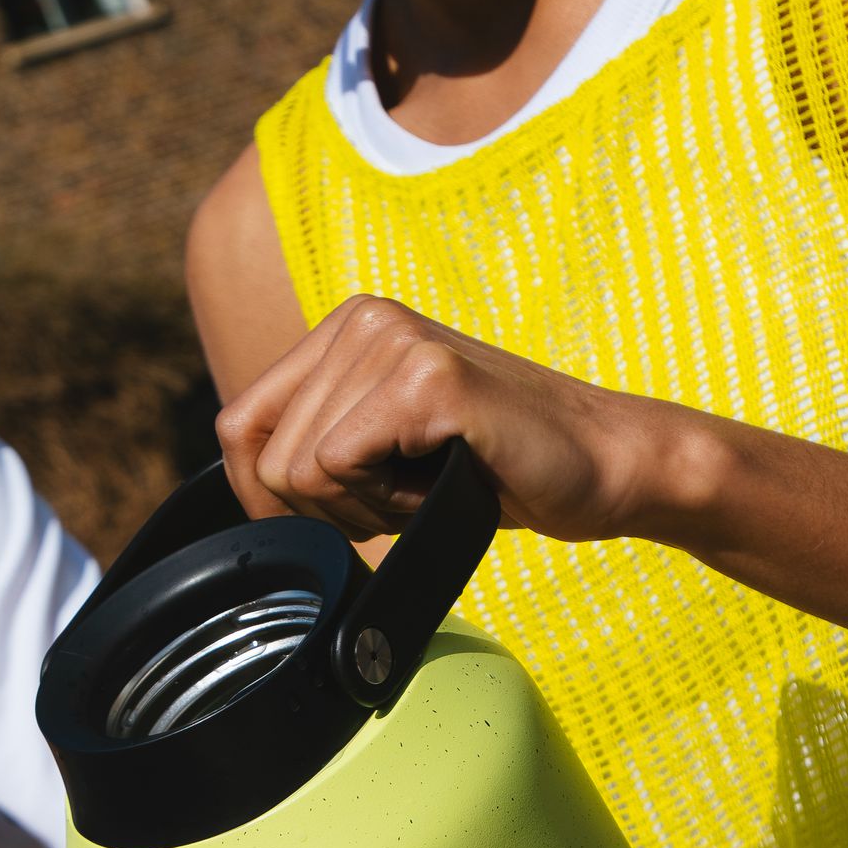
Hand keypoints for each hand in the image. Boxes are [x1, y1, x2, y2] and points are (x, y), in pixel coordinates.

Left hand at [217, 295, 704, 545]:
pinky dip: (391, 505)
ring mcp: (393, 341)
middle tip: (405, 502)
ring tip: (429, 488)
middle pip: (267, 459)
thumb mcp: (388, 450)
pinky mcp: (425, 378)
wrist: (607, 467)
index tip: (323, 527)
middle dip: (328, 512)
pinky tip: (441, 486)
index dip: (261, 499)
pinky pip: (343, 467)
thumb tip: (247, 496)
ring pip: (302, 470)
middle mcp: (362, 320)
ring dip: (365, 510)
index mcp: (345, 331)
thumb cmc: (501, 470)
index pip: (240, 427)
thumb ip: (320, 447)